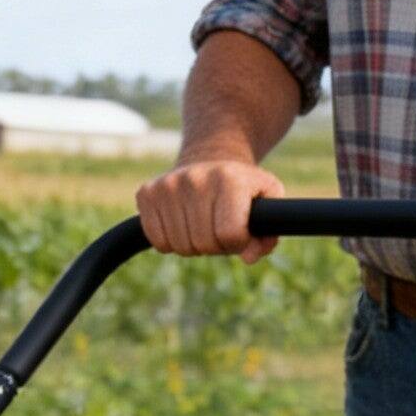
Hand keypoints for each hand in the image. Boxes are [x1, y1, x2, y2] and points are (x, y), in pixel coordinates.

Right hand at [136, 158, 283, 261]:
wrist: (209, 158)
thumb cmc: (241, 187)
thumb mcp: (267, 199)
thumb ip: (269, 231)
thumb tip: (249, 257)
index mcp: (229, 178)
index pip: (230, 234)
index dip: (237, 243)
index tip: (239, 233)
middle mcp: (195, 178)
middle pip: (204, 244)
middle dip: (214, 246)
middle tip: (218, 228)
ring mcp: (168, 185)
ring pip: (180, 246)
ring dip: (193, 245)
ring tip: (201, 224)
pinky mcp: (147, 193)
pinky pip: (158, 241)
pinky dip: (170, 242)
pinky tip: (181, 223)